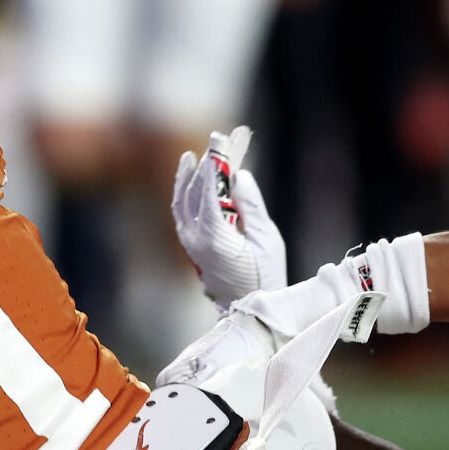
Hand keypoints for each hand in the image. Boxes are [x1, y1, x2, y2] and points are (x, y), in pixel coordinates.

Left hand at [172, 126, 286, 309]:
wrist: (248, 309)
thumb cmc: (264, 276)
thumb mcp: (266, 239)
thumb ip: (251, 205)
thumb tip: (239, 176)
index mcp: (214, 236)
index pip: (209, 189)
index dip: (214, 162)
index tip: (219, 140)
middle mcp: (194, 238)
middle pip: (195, 192)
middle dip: (206, 166)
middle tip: (217, 143)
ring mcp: (189, 243)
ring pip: (182, 202)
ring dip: (188, 178)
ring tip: (192, 157)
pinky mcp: (190, 246)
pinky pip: (182, 213)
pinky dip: (184, 194)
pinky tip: (188, 182)